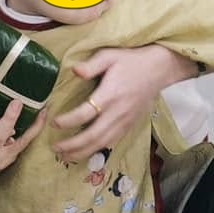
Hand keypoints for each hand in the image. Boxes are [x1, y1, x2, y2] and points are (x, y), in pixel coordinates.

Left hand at [51, 45, 196, 162]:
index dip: (68, 120)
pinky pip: (112, 141)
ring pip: (103, 143)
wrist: (159, 69)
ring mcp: (125, 120)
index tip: (54, 123)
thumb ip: (91, 65)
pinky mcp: (130, 125)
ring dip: (83, 152)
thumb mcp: (110, 55)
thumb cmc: (131, 60)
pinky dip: (97, 149)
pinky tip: (85, 152)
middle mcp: (118, 112)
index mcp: (110, 95)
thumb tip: (75, 71)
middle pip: (93, 135)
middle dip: (73, 145)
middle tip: (55, 148)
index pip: (86, 113)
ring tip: (65, 157)